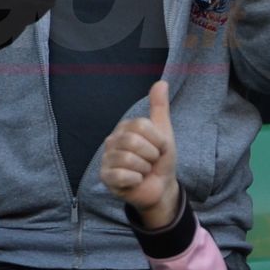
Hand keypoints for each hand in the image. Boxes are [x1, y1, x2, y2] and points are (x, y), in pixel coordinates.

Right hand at [100, 80, 178, 229]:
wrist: (160, 187)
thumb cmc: (160, 160)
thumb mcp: (164, 133)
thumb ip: (159, 108)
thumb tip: (161, 82)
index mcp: (125, 128)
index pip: (141, 126)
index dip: (157, 140)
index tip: (158, 148)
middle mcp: (112, 140)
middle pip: (133, 142)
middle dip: (151, 156)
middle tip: (150, 161)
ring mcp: (107, 158)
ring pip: (129, 159)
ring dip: (144, 169)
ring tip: (143, 171)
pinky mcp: (105, 177)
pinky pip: (122, 175)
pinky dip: (135, 180)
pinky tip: (135, 181)